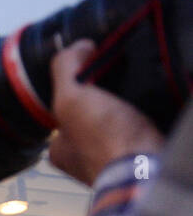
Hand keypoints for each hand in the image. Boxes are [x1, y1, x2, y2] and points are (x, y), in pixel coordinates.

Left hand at [48, 41, 164, 185]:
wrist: (146, 169)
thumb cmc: (104, 141)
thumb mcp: (70, 98)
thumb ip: (66, 68)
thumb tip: (79, 46)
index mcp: (60, 148)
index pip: (66, 106)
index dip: (79, 81)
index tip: (96, 64)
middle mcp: (84, 156)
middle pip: (96, 110)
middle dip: (108, 91)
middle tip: (123, 74)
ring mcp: (114, 157)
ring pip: (121, 116)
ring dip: (131, 99)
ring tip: (140, 83)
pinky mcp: (140, 153)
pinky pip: (143, 124)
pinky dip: (148, 110)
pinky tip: (154, 98)